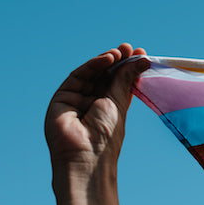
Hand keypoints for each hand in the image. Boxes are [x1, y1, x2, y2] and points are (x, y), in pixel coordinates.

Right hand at [45, 43, 149, 176]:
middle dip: (118, 60)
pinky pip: (77, 77)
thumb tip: (142, 58)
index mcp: (110, 107)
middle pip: (105, 76)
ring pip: (91, 74)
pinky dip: (92, 65)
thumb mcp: (119, 102)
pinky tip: (107, 58)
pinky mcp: (62, 98)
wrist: (86, 156)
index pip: (120, 82)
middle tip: (130, 48)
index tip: (141, 54)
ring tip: (120, 52)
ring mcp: (76, 100)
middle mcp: (92, 103)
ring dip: (106, 61)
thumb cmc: (106, 136)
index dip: (129, 67)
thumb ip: (126, 78)